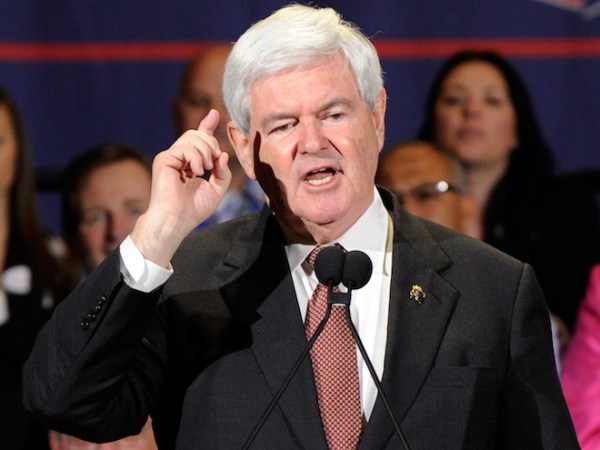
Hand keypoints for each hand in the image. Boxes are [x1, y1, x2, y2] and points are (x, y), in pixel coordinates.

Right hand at [131, 109, 231, 265]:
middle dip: (211, 144)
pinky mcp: (164, 159)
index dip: (206, 126)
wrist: (176, 220)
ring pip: (192, 138)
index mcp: (189, 163)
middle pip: (197, 135)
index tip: (214, 114)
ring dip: (205, 152)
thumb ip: (222, 172)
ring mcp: (170, 157)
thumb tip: (223, 154)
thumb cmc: (193, 209)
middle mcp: (178, 158)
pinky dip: (195, 158)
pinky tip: (195, 172)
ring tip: (204, 170)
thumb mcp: (216, 189)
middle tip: (213, 164)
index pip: (198, 139)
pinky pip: (185, 147)